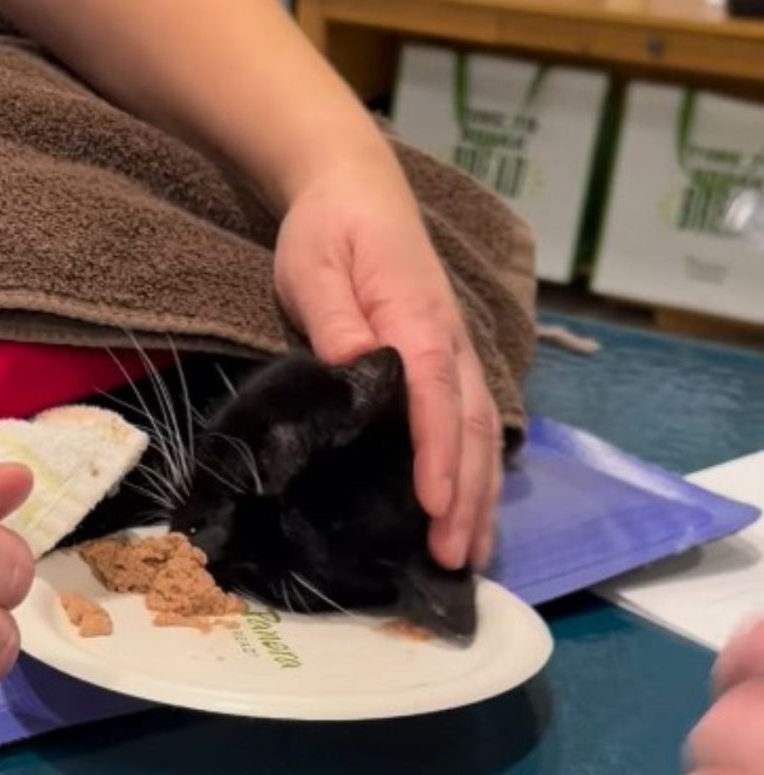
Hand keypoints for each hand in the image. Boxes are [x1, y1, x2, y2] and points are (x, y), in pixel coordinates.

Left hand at [274, 158, 501, 569]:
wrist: (358, 191)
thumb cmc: (330, 230)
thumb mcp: (314, 264)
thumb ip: (333, 315)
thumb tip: (353, 363)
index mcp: (416, 320)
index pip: (434, 396)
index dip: (438, 455)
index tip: (434, 508)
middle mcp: (449, 343)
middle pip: (471, 428)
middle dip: (468, 497)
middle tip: (454, 560)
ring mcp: (455, 354)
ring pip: (482, 433)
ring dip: (481, 497)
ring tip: (474, 556)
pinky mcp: (447, 363)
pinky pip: (473, 424)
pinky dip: (478, 473)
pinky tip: (472, 509)